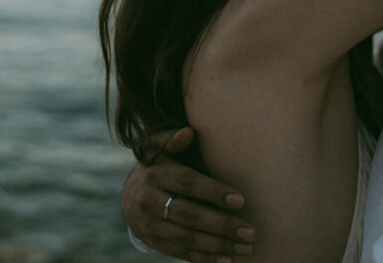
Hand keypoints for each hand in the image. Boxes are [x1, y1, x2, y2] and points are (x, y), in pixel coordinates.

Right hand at [122, 127, 255, 261]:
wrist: (133, 194)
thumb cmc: (162, 165)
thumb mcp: (162, 148)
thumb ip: (173, 140)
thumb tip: (187, 132)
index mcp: (155, 173)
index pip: (188, 183)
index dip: (214, 192)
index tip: (241, 201)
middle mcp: (148, 200)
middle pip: (189, 215)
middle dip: (222, 225)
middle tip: (250, 232)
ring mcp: (149, 224)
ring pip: (186, 238)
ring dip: (218, 245)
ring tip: (245, 248)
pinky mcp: (153, 241)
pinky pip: (180, 252)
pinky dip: (204, 258)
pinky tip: (227, 260)